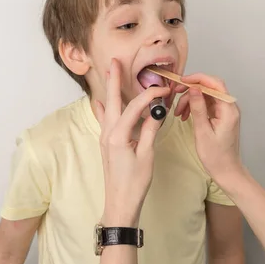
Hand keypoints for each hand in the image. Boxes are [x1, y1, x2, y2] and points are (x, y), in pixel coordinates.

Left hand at [94, 59, 169, 226]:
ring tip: (109, 74)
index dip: (151, 95)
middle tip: (114, 61)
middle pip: (111, 100)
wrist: (120, 203)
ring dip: (109, 90)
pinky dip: (104, 108)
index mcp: (118, 135)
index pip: (136, 106)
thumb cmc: (134, 183)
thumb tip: (157, 110)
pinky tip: (100, 102)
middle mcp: (108, 133)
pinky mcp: (107, 143)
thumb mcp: (147, 155)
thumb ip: (150, 129)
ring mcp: (105, 138)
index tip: (164, 90)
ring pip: (107, 108)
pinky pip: (104, 120)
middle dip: (113, 80)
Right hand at [174, 74, 242, 182]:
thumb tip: (194, 89)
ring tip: (179, 113)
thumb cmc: (216, 156)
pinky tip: (186, 116)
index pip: (215, 84)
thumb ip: (198, 108)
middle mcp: (229, 107)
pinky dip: (195, 107)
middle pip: (210, 87)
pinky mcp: (221, 116)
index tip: (182, 82)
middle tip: (176, 95)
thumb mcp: (202, 131)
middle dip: (191, 89)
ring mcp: (225, 111)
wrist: (226, 170)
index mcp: (228, 109)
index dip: (198, 79)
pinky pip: (207, 105)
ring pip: (206, 96)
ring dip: (191, 100)